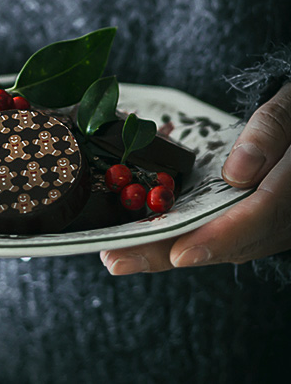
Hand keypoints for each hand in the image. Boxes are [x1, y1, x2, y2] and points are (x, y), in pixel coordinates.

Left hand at [100, 81, 290, 273]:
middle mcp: (288, 215)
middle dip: (172, 252)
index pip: (260, 214)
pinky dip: (184, 240)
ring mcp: (273, 224)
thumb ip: (269, 133)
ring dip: (170, 252)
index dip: (220, 236)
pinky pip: (223, 238)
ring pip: (224, 247)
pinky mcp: (258, 224)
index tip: (181, 253)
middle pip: (231, 243)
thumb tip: (236, 172)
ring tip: (119, 255)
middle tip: (119, 260)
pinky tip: (146, 241)